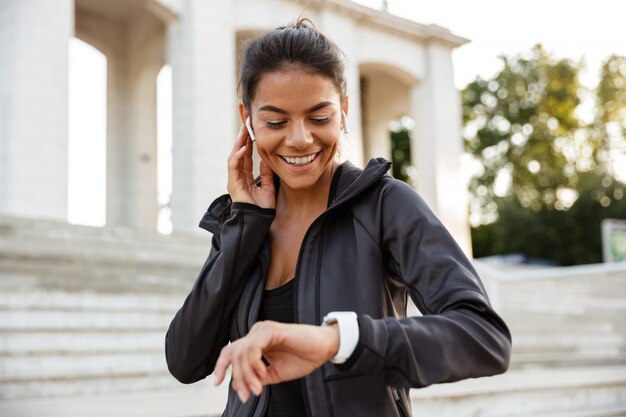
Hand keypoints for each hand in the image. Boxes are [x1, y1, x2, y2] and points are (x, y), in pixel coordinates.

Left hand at [213, 321, 338, 402]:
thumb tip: (239, 386)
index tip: (217, 384)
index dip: (221, 367)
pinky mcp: (271, 330)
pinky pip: (253, 348)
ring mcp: (262, 330)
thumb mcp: (275, 373)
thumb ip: (257, 377)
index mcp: (255, 341)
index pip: (231, 352)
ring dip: (246, 374)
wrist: (323, 349)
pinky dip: (254, 364)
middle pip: (233, 354)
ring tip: (258, 388)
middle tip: (246, 394)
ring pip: (241, 353)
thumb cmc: (302, 357)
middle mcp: (256, 333)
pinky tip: (262, 374)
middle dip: (236, 377)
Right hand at [227, 124, 275, 207]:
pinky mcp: (232, 183)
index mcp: (246, 176)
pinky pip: (233, 166)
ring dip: (239, 142)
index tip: (252, 129)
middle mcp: (238, 176)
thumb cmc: (263, 208)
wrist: (259, 221)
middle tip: (246, 123)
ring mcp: (234, 179)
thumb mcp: (269, 187)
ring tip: (244, 130)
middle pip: (238, 152)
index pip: (246, 155)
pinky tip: (244, 148)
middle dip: (242, 137)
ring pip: (234, 156)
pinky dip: (238, 156)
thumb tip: (267, 159)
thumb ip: (267, 173)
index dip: (248, 142)